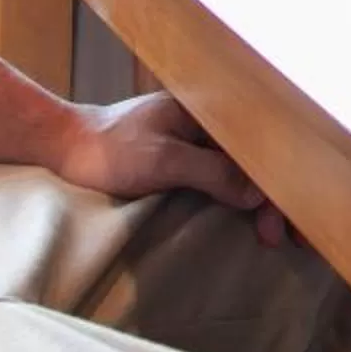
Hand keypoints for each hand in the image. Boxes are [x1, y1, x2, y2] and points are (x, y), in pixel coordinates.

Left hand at [46, 92, 292, 246]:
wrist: (62, 145)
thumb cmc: (107, 148)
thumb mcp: (163, 161)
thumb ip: (212, 172)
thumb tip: (258, 193)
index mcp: (210, 111)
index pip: (260, 148)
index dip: (280, 185)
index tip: (288, 222)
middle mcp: (210, 123)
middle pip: (257, 160)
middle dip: (277, 197)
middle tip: (287, 239)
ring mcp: (197, 140)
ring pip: (243, 170)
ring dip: (260, 201)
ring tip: (273, 235)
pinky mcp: (183, 158)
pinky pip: (223, 175)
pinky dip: (240, 197)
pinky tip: (252, 214)